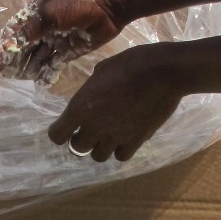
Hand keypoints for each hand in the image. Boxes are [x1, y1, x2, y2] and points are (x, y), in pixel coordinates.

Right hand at [0, 0, 124, 83]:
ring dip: (30, 67)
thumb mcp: (50, 14)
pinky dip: (46, 72)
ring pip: (38, 56)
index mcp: (37, 12)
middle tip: (9, 75)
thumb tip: (9, 45)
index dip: (6, 46)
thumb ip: (30, 31)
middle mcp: (44, 26)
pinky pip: (53, 63)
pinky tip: (41, 81)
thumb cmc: (77, 5)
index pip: (15, 30)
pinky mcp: (68, 51)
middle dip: (16, 59)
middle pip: (25, 45)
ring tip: (24, 78)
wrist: (109, 7)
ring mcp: (56, 39)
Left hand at [47, 45, 184, 161]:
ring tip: (108, 135)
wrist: (164, 72)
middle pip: (77, 148)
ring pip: (98, 156)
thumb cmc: (131, 63)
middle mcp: (94, 127)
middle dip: (81, 139)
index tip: (66, 126)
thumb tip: (93, 92)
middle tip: (90, 128)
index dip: (60, 131)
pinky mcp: (135, 142)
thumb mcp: (103, 69)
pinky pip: (121, 156)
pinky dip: (120, 150)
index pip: (56, 135)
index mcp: (80, 107)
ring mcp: (115, 137)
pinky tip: (125, 138)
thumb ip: (92, 87)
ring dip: (100, 147)